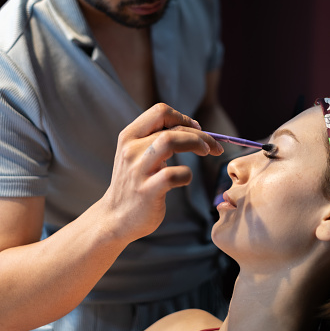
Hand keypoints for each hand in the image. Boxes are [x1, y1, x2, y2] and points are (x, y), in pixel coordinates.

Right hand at [103, 103, 223, 243]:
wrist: (114, 218)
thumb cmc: (134, 183)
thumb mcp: (136, 154)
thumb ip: (156, 139)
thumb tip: (194, 128)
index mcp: (129, 136)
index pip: (159, 111)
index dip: (183, 118)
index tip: (197, 129)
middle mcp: (131, 149)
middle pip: (171, 128)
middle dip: (199, 134)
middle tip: (213, 145)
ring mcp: (138, 170)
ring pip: (170, 141)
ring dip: (195, 143)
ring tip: (207, 152)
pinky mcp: (147, 191)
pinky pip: (173, 175)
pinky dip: (186, 174)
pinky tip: (185, 179)